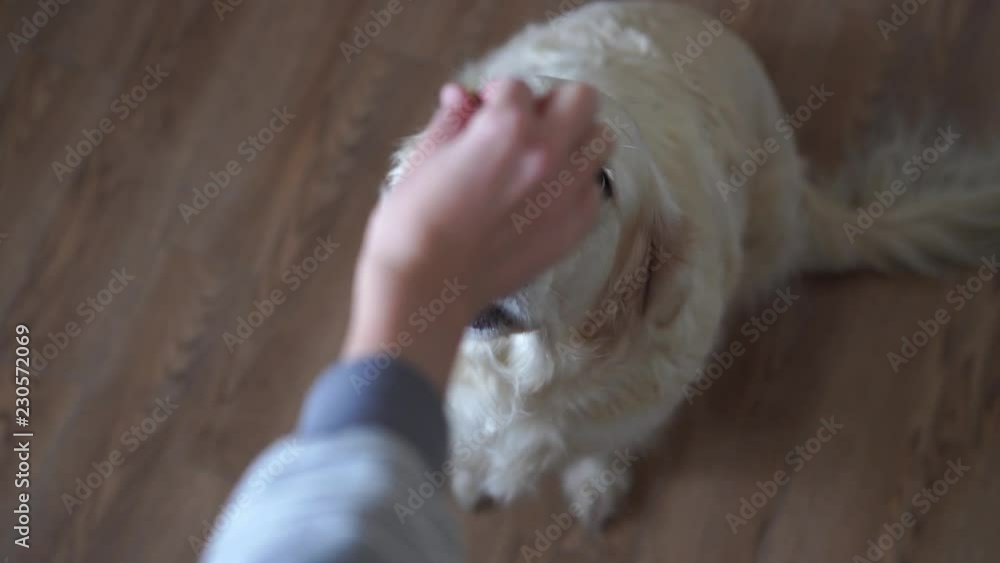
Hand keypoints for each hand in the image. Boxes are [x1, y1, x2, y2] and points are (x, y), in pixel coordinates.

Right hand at [344, 79, 609, 387]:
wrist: (424, 289)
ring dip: (573, 143)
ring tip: (540, 163)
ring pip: (599, 142)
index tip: (481, 113)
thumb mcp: (424, 156)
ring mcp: (567, 194)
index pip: (517, 86)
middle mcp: (548, 154)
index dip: (494, 96)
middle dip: (552, 105)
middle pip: (582, 99)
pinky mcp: (574, 230)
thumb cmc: (412, 222)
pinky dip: (575, 188)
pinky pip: (594, 191)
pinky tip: (543, 200)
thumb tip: (462, 97)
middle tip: (523, 128)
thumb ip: (452, 119)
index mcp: (507, 127)